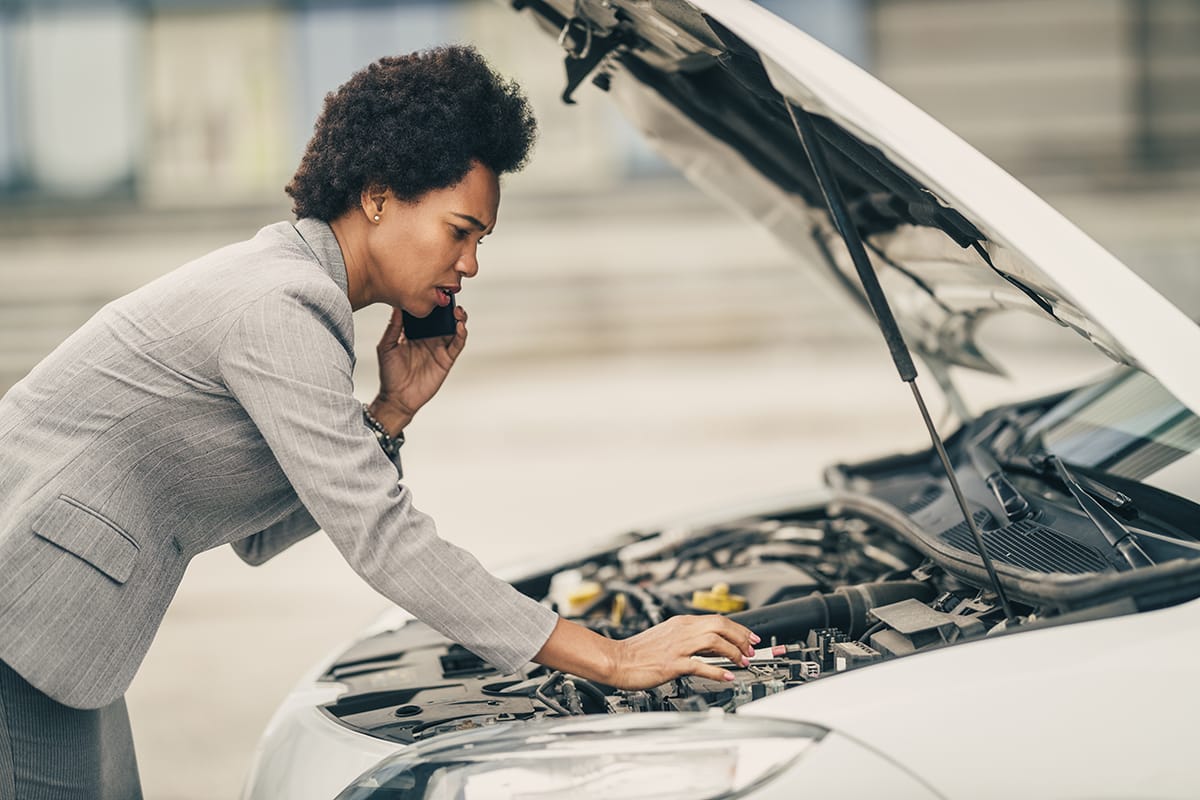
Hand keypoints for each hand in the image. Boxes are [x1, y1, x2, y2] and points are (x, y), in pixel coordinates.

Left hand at [368, 305, 466, 433]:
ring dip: (458, 318)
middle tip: (448, 298)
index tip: (431, 290)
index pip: (425, 314)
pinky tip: (460, 326)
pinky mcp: (447, 359)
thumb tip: (397, 307)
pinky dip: (461, 334)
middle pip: (442, 318)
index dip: (430, 303)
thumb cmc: (389, 373)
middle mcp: (429, 338)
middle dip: (447, 308)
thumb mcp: (386, 347)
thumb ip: (393, 328)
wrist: (397, 397)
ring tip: (457, 311)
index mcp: (415, 333)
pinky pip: (457, 344)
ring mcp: (439, 348)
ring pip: (453, 328)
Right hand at [606, 615, 759, 688]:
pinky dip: (717, 671)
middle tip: (751, 650)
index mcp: (681, 623)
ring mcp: (677, 646)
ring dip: (733, 652)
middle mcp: (682, 630)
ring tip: (742, 662)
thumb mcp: (668, 638)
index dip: (738, 629)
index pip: (718, 620)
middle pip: (721, 626)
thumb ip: (690, 639)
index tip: (750, 638)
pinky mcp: (672, 663)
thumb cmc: (639, 652)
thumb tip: (713, 646)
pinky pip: (700, 664)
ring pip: (714, 641)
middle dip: (741, 637)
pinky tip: (727, 677)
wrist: (617, 660)